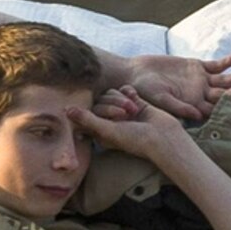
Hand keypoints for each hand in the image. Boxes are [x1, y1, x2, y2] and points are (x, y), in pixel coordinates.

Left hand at [74, 90, 192, 165]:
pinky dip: (130, 93)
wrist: (164, 137)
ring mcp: (123, 111)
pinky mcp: (135, 102)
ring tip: (133, 110)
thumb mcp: (109, 131)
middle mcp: (111, 120)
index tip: (101, 116)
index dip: (91, 111)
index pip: (87, 114)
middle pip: (100, 102)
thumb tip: (66, 110)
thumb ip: (87, 120)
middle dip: (111, 105)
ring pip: (112, 94)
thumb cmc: (136, 139)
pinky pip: (125, 89)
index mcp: (101, 131)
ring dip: (121, 99)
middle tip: (124, 116)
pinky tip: (137, 100)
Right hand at [122, 51, 230, 122]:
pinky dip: (226, 62)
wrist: (136, 73)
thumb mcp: (160, 100)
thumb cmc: (144, 91)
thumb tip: (199, 116)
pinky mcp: (197, 67)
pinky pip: (216, 65)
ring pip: (224, 81)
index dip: (229, 107)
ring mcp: (200, 81)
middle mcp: (200, 95)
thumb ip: (179, 107)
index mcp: (194, 107)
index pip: (216, 109)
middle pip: (225, 95)